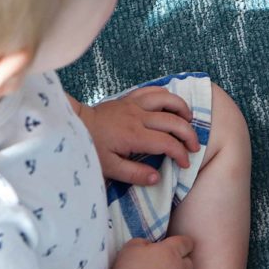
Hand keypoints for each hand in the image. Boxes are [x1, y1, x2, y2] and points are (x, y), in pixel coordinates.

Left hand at [75, 87, 198, 184]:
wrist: (74, 125)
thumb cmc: (91, 148)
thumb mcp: (109, 168)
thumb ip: (134, 174)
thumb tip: (157, 178)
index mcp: (134, 136)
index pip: (167, 143)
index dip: (180, 154)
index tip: (185, 163)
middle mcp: (138, 117)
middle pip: (173, 121)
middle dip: (189, 134)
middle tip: (195, 147)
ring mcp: (134, 104)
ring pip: (167, 99)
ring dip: (182, 109)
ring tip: (189, 121)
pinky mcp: (130, 98)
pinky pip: (153, 90)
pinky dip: (167, 95)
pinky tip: (172, 105)